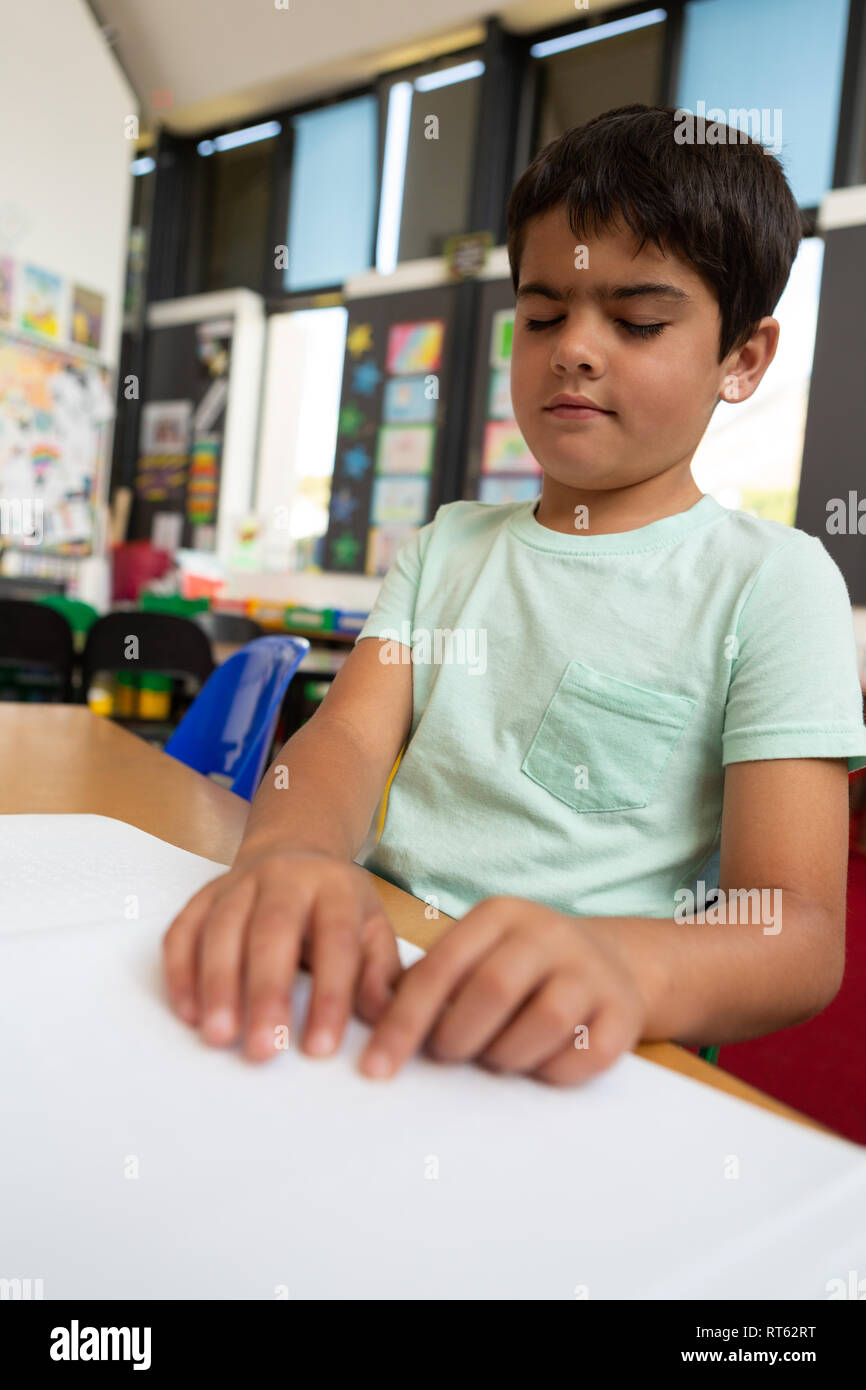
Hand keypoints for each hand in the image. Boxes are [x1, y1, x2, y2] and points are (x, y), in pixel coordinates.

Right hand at [162, 849, 400, 1061]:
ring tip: (219, 1037)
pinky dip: (181, 972)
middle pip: (272, 931)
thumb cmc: (337, 907)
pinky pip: (183, 931)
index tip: (320, 1049)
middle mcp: (284, 878)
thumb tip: (386, 1019)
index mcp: (335, 887)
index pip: (335, 940)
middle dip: (266, 992)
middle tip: (263, 1049)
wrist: (294, 851)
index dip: (328, 995)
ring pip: (222, 929)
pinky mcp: (202, 897)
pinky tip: (188, 1014)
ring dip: (218, 985)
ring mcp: (238, 884)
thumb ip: (379, 973)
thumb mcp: (372, 929)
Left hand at [358, 896, 646, 1084]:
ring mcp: (592, 971)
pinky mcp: (624, 1013)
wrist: (613, 959)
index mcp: (501, 914)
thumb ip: (429, 979)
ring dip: (505, 1056)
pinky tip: (538, 1064)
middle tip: (446, 1057)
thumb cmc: (521, 964)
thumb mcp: (477, 951)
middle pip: (493, 989)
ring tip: (493, 1058)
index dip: (404, 1020)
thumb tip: (372, 1018)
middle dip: (457, 1037)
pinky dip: (552, 1072)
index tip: (375, 1067)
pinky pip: (585, 1056)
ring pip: (543, 1021)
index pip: (442, 967)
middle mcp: (549, 934)